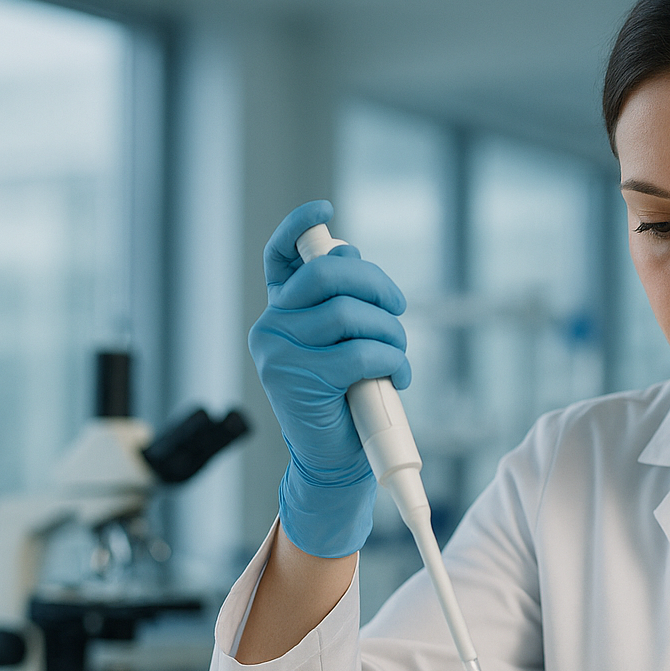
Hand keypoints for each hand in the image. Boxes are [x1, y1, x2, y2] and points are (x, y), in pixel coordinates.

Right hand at [249, 200, 411, 557]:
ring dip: (391, 333)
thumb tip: (349, 255)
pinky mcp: (297, 378)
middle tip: (397, 309)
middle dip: (376, 284)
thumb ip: (343, 305)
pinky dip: (392, 361)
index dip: (298, 225)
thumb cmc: (346, 400)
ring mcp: (278, 351)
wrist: (333, 461)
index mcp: (281, 312)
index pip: (280, 256)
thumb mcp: (344, 346)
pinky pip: (360, 352)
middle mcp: (270, 325)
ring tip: (399, 358)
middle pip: (328, 274)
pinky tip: (397, 377)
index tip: (324, 210)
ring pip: (350, 314)